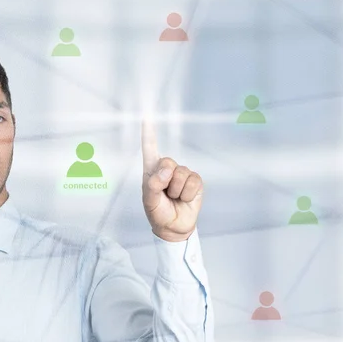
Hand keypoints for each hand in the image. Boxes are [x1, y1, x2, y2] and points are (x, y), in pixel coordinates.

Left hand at [141, 114, 203, 241]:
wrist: (173, 227)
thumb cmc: (157, 212)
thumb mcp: (150, 200)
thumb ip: (154, 184)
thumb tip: (167, 169)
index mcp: (151, 169)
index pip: (150, 147)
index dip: (149, 132)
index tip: (146, 114)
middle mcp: (167, 168)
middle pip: (168, 163)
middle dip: (166, 182)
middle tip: (164, 195)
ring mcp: (182, 173)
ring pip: (181, 175)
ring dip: (177, 191)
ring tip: (173, 198)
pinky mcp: (195, 181)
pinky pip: (193, 183)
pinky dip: (187, 194)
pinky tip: (183, 199)